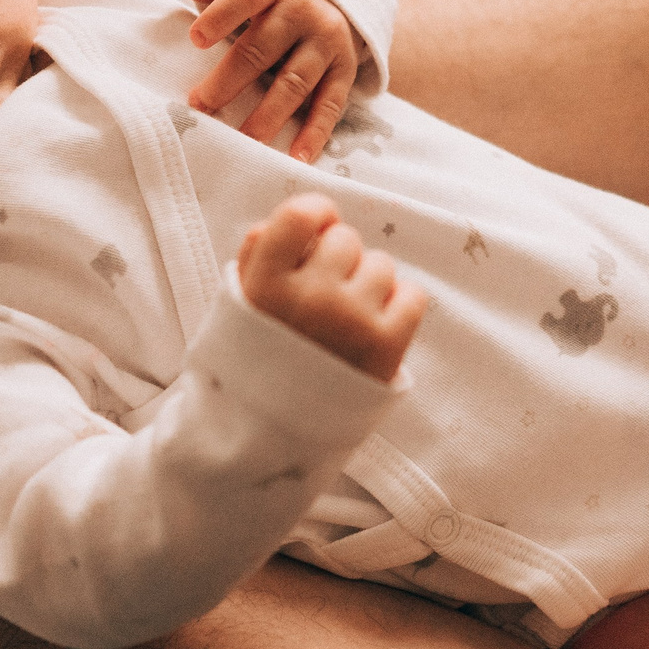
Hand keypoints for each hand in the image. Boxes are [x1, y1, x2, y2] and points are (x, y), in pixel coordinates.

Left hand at [155, 0, 362, 161]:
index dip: (222, 14)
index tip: (195, 38)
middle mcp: (305, 9)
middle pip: (264, 47)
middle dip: (230, 80)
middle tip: (199, 107)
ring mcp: (327, 41)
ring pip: (295, 82)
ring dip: (268, 115)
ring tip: (243, 142)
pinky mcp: (344, 70)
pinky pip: (330, 105)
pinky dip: (314, 134)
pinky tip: (295, 158)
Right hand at [235, 195, 426, 381]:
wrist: (276, 435)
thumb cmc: (258, 361)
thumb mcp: (237, 307)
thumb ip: (254, 256)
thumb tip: (290, 220)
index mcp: (264, 285)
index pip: (301, 215)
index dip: (316, 214)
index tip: (316, 230)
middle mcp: (308, 298)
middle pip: (345, 239)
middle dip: (338, 258)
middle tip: (326, 292)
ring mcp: (351, 321)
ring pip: (380, 265)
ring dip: (368, 283)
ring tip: (348, 317)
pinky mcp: (387, 347)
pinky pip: (412, 294)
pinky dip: (399, 304)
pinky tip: (376, 326)